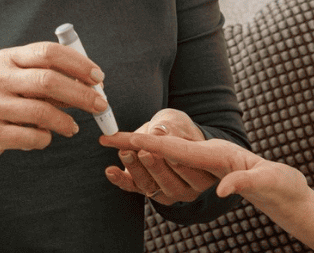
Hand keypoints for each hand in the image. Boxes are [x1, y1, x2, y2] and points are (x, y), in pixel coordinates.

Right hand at [0, 41, 107, 160]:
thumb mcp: (16, 78)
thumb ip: (47, 77)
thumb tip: (91, 85)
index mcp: (7, 59)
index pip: (48, 52)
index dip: (78, 64)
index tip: (99, 77)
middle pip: (48, 82)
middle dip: (82, 94)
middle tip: (100, 105)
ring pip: (42, 113)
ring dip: (66, 122)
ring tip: (72, 127)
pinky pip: (32, 137)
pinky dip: (46, 139)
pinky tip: (45, 137)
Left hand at [101, 109, 218, 204]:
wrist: (168, 133)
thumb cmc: (179, 128)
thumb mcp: (177, 122)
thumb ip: (172, 128)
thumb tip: (159, 132)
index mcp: (202, 173)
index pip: (187, 166)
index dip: (172, 155)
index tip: (159, 145)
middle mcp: (186, 187)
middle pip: (168, 181)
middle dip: (153, 166)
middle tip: (142, 152)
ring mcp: (164, 191)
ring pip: (149, 185)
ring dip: (135, 169)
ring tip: (124, 153)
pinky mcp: (145, 189)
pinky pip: (132, 187)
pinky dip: (120, 179)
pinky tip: (111, 171)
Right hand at [101, 131, 309, 207]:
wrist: (287, 186)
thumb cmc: (282, 183)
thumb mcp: (271, 181)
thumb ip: (247, 181)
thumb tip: (223, 189)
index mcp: (216, 154)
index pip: (173, 147)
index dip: (142, 141)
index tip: (114, 138)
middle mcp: (205, 154)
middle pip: (162, 149)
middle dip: (136, 148)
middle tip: (114, 145)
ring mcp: (201, 161)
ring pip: (162, 158)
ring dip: (140, 159)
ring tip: (119, 155)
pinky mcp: (200, 171)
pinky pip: (167, 169)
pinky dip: (147, 169)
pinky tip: (128, 170)